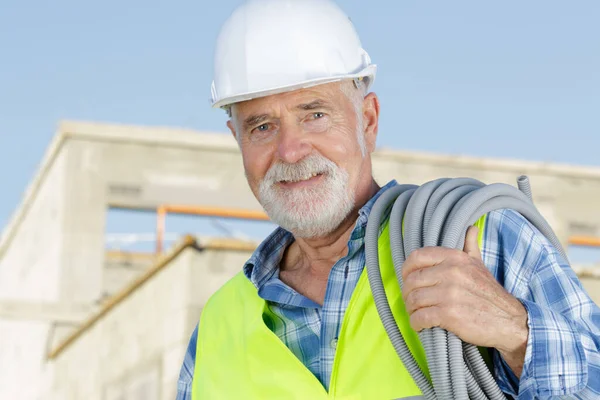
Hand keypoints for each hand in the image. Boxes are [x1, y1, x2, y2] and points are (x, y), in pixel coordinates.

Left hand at [401, 226, 528, 376]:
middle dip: (407, 294)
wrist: (510, 321)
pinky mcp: (449, 314)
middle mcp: (451, 272)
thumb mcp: (480, 265)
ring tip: (416, 314)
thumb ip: (470, 247)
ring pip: (414, 300)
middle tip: (412, 302)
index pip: (417, 257)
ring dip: (411, 310)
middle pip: (412, 281)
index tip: (407, 279)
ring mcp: (449, 293)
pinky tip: (421, 326)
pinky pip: (420, 317)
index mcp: (455, 258)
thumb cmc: (490, 294)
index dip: (406, 269)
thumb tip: (472, 228)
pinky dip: (416, 323)